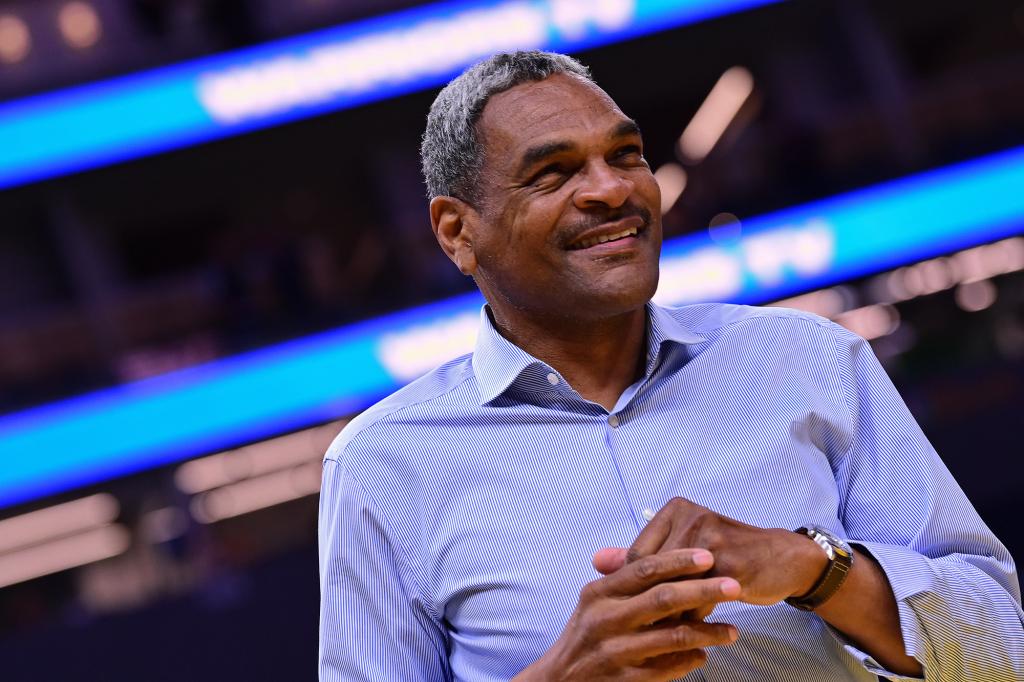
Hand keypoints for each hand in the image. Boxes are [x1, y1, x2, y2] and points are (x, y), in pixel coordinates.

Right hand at [514, 548, 739, 681]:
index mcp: (599, 594)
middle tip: (734, 586)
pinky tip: (705, 654)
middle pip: (663, 599)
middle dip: (703, 590)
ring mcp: (615, 652)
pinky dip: (689, 661)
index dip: (678, 560)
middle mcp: (606, 620)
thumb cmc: (584, 635)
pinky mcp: (624, 680)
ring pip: (671, 637)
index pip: (643, 569)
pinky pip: (666, 669)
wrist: (557, 681)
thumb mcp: (594, 602)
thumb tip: (663, 557)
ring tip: (732, 631)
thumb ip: (623, 580)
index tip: (708, 555)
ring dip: (707, 632)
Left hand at [595, 498, 827, 613]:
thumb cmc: (728, 554)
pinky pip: (699, 602)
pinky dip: (693, 621)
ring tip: (665, 635)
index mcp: (675, 511)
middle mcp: (690, 519)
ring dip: (669, 617)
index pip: (637, 556)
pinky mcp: (730, 566)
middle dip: (649, 605)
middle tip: (644, 629)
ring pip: (674, 590)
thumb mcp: (683, 548)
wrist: (783, 559)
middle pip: (653, 574)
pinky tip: (694, 632)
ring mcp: (711, 541)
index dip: (634, 588)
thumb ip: (641, 556)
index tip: (635, 610)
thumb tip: (597, 561)